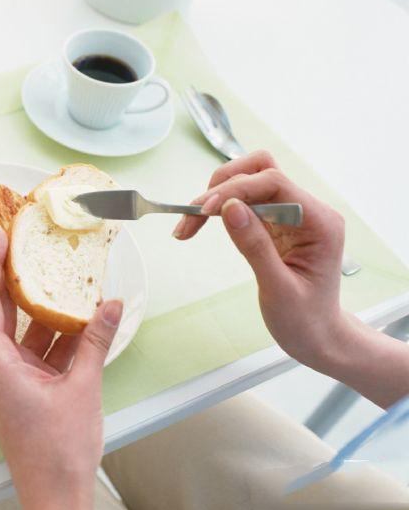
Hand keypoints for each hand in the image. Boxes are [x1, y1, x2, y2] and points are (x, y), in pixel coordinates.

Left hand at [0, 227, 122, 509]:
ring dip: (47, 310)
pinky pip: (38, 352)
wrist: (57, 495)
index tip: (0, 236)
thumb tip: (110, 306)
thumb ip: (95, 342)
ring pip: (27, 332)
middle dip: (19, 279)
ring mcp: (9, 379)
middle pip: (4, 311)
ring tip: (67, 278)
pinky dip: (57, 337)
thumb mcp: (82, 387)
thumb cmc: (56, 452)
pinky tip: (83, 320)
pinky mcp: (25, 389)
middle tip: (31, 245)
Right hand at [174, 151, 408, 406]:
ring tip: (189, 222)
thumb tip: (230, 208)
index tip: (204, 211)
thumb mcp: (279, 289)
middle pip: (259, 171)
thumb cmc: (305, 320)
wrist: (318, 337)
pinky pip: (242, 201)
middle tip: (192, 216)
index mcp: (320, 222)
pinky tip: (198, 225)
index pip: (274, 182)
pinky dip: (217, 208)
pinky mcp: (274, 222)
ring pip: (247, 180)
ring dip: (216, 195)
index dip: (235, 190)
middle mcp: (307, 210)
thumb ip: (255, 246)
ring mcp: (291, 214)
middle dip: (222, 187)